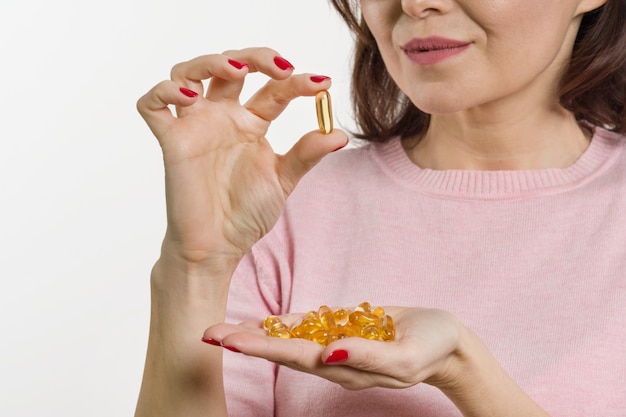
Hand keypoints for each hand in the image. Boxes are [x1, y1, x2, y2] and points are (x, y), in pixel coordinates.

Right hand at [136, 48, 347, 264]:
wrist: (218, 247)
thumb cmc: (246, 214)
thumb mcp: (284, 180)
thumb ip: (306, 154)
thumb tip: (340, 134)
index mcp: (251, 123)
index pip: (274, 89)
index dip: (298, 82)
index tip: (322, 84)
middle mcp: (222, 118)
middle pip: (230, 66)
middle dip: (255, 57)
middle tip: (281, 68)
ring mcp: (195, 126)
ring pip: (188, 72)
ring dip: (211, 62)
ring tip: (239, 72)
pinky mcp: (172, 141)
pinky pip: (153, 105)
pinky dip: (165, 92)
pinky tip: (190, 97)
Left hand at [202, 307, 463, 389]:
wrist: (446, 342)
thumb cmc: (431, 348)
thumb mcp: (406, 356)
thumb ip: (369, 356)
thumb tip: (330, 353)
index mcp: (345, 367)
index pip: (294, 357)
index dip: (260, 348)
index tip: (228, 342)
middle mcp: (333, 359)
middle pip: (282, 350)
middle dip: (245, 343)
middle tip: (208, 334)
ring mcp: (336, 344)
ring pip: (290, 339)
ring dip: (257, 334)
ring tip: (224, 329)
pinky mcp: (344, 329)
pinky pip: (310, 326)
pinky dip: (285, 323)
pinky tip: (263, 321)